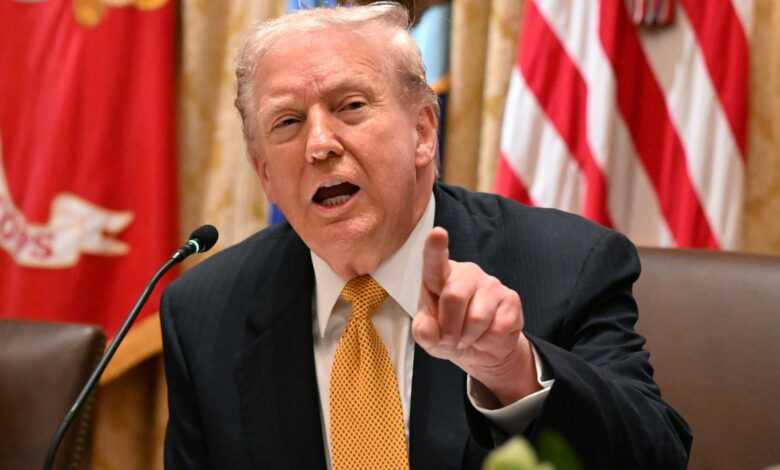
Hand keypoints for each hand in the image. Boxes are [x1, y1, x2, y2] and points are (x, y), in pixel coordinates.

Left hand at [412, 227, 540, 404]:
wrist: (481, 348)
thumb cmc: (449, 332)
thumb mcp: (429, 336)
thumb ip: (424, 331)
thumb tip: (428, 330)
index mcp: (440, 276)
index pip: (435, 260)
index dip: (435, 247)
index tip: (437, 233)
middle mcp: (466, 273)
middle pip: (454, 297)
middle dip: (450, 328)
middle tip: (450, 339)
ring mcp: (491, 283)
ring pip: (477, 318)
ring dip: (469, 338)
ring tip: (468, 337)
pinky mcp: (511, 299)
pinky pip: (498, 328)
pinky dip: (488, 342)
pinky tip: (486, 336)